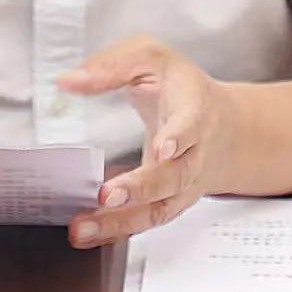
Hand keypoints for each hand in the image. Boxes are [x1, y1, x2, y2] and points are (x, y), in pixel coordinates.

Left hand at [56, 36, 235, 248]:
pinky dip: (116, 230)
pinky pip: (145, 220)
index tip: (162, 149)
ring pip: (160, 208)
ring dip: (121, 221)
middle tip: (106, 196)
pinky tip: (85, 233)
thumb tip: (69, 81)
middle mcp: (194, 153)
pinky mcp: (169, 202)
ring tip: (82, 227)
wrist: (223, 125)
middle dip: (142, 189)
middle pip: (175, 177)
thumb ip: (112, 66)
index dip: (179, 137)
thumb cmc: (180, 87)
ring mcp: (184, 184)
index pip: (192, 125)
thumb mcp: (151, 58)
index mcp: (195, 110)